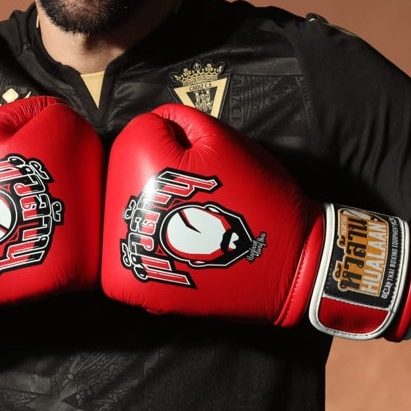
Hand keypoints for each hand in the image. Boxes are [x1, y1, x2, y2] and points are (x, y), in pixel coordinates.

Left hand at [100, 104, 410, 340]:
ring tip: (185, 222)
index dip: (170, 138)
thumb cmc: (258, 193)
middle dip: (152, 175)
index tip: (196, 158)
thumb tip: (153, 121)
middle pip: (123, 176)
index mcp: (146, 167)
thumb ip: (181, 118)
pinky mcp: (138, 292)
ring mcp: (130, 259)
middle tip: (191, 193)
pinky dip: (148, 254)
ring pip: (124, 219)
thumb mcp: (224, 138)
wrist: (287, 262)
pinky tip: (176, 251)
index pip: (136, 134)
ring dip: (146, 215)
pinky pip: (128, 262)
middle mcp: (127, 215)